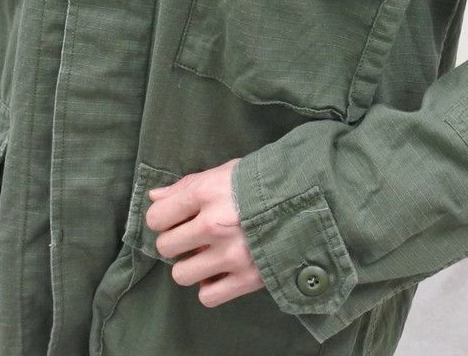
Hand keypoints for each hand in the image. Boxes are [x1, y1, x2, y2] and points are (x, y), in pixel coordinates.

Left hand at [144, 158, 264, 307]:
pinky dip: (211, 286)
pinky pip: (207, 296)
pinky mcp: (247, 277)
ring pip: (181, 274)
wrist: (312, 198)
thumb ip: (189, 184)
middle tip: (194, 236)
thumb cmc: (265, 180)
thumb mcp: (228, 171)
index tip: (177, 218)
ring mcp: (229, 254)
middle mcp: (213, 224)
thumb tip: (155, 196)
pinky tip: (222, 271)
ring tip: (209, 254)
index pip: (157, 217)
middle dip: (177, 241)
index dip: (164, 218)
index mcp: (206, 192)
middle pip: (166, 247)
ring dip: (192, 265)